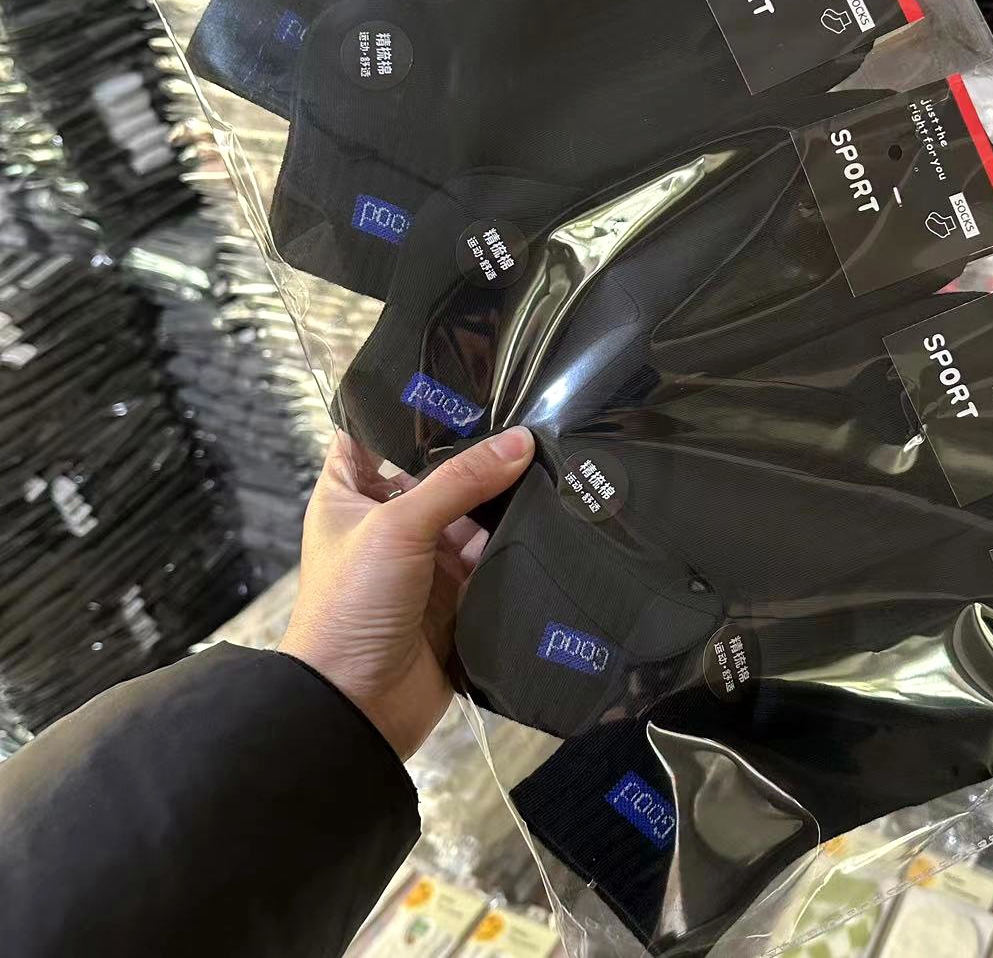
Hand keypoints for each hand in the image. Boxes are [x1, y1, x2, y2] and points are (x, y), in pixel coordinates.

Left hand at [280, 427, 534, 759]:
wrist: (357, 709)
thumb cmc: (350, 606)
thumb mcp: (398, 527)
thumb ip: (460, 481)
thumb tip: (522, 441)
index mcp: (349, 493)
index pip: (373, 431)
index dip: (406, 404)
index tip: (455, 369)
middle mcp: (388, 520)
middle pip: (438, 469)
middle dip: (478, 448)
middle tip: (529, 407)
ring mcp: (426, 558)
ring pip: (474, 511)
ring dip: (505, 492)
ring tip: (554, 449)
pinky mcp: (460, 594)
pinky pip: (495, 554)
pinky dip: (519, 537)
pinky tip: (555, 506)